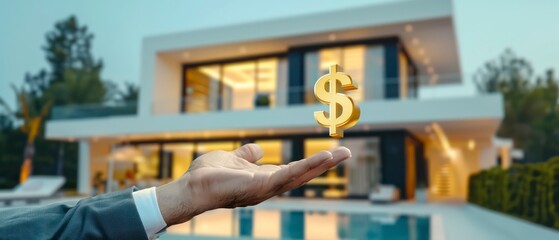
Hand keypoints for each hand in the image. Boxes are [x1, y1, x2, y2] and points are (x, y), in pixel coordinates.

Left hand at [156, 143, 350, 225]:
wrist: (193, 186)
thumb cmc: (209, 176)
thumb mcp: (233, 159)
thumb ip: (246, 155)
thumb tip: (258, 150)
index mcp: (264, 179)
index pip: (294, 170)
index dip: (311, 163)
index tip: (329, 153)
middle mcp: (270, 186)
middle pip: (303, 174)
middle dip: (325, 164)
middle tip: (347, 153)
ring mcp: (267, 188)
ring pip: (301, 175)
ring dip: (321, 165)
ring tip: (341, 154)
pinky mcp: (262, 185)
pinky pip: (289, 174)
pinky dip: (307, 166)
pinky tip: (322, 158)